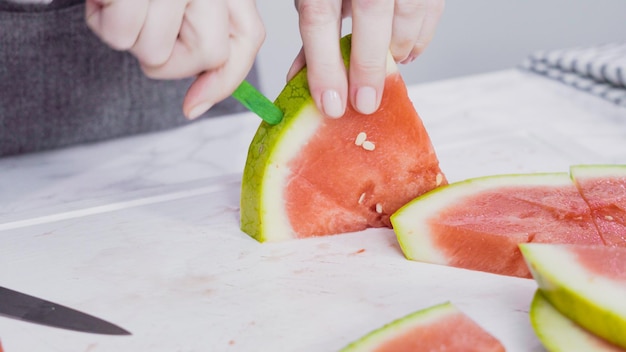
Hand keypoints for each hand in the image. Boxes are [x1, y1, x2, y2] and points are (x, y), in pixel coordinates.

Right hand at [86, 0, 264, 118]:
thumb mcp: (179, 9)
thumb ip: (200, 49)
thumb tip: (196, 106)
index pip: (247, 37)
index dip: (223, 80)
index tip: (193, 106)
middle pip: (207, 54)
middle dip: (167, 56)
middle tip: (146, 25)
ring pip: (156, 51)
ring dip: (128, 35)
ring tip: (123, 3)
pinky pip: (122, 33)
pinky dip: (104, 21)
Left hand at [289, 0, 443, 117]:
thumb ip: (313, 32)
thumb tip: (300, 79)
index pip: (319, 17)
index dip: (324, 66)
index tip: (331, 105)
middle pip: (370, 12)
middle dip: (368, 65)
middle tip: (364, 103)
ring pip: (408, 9)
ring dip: (398, 49)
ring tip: (389, 69)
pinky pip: (432, 6)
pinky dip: (420, 35)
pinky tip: (406, 52)